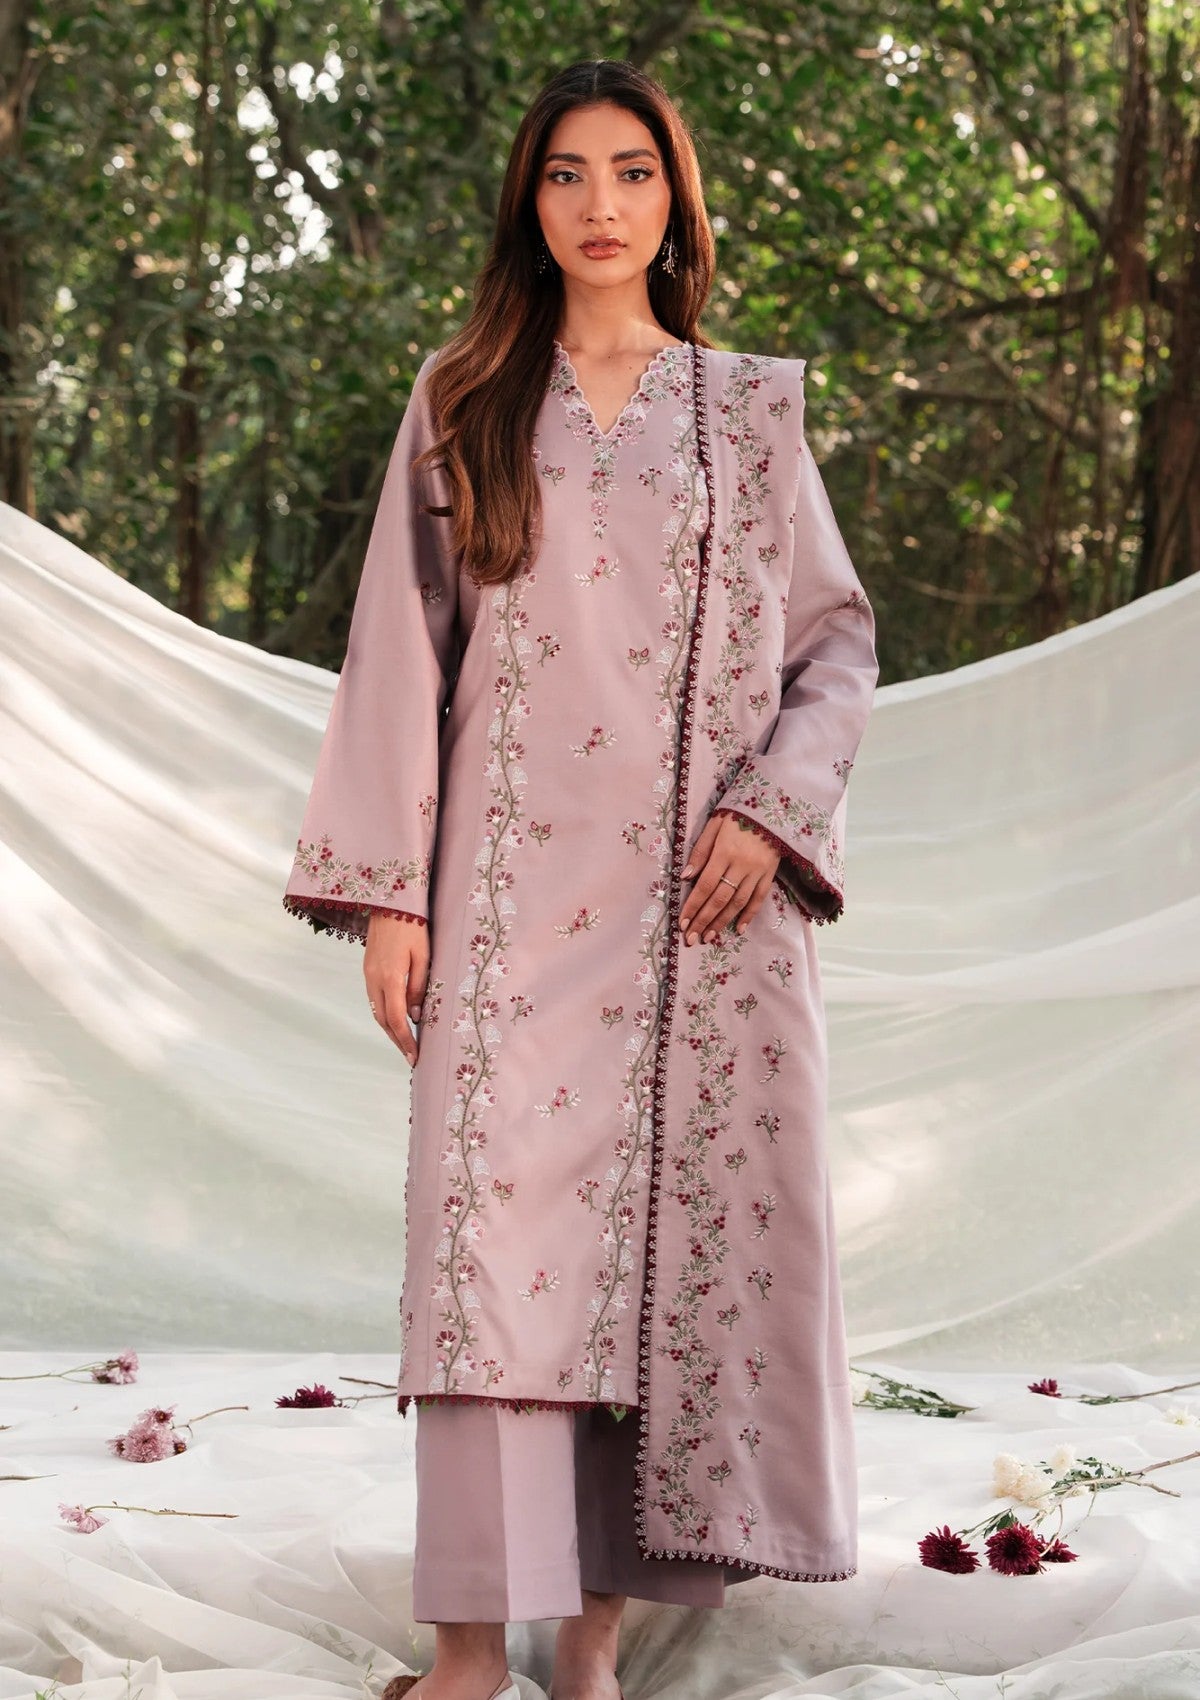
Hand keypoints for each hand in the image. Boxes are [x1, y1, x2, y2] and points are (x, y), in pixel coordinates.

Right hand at [364, 911, 429, 1064]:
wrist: (390, 901)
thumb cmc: (413, 926)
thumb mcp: (423, 956)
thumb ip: (419, 987)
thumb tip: (415, 1016)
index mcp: (390, 977)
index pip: (396, 1019)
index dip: (405, 1040)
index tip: (414, 1056)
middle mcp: (374, 979)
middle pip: (382, 1020)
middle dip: (397, 1040)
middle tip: (411, 1056)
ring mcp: (368, 974)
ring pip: (376, 1010)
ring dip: (389, 1029)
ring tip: (405, 1042)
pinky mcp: (367, 968)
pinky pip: (374, 998)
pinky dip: (384, 1013)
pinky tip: (396, 1018)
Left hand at [678, 813, 779, 944]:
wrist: (773, 807)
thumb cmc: (738, 814)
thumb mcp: (714, 825)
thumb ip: (700, 851)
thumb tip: (685, 877)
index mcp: (724, 852)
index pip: (705, 885)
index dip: (693, 906)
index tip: (683, 923)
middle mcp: (741, 865)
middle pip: (720, 899)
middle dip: (704, 921)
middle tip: (692, 939)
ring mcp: (758, 871)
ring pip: (738, 903)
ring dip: (722, 922)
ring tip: (709, 937)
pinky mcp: (770, 874)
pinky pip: (759, 899)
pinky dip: (749, 915)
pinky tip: (739, 929)